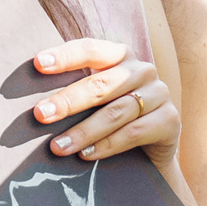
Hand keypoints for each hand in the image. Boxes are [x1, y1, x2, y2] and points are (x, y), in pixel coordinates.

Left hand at [31, 38, 175, 159]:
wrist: (152, 150)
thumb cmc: (114, 119)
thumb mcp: (97, 100)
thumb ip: (75, 91)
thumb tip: (36, 104)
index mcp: (121, 55)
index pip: (91, 50)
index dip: (65, 56)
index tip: (38, 64)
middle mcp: (142, 69)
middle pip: (101, 84)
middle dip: (68, 101)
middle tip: (40, 115)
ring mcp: (160, 94)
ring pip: (115, 112)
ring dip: (83, 131)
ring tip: (57, 147)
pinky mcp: (170, 120)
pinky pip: (133, 133)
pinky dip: (106, 145)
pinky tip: (86, 155)